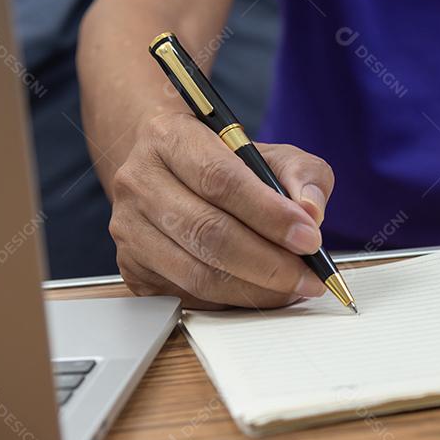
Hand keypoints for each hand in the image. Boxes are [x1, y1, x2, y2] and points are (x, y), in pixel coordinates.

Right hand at [108, 112, 334, 307]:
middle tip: (309, 275)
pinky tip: (262, 293)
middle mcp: (139, 181)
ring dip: (254, 289)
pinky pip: (187, 296)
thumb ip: (302, 174)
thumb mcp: (272, 154)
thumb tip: (310, 212)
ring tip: (293, 288)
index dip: (269, 214)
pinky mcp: (131, 268)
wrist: (173, 171)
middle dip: (269, 262)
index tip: (309, 238)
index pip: (220, 180)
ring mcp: (129, 228)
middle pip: (207, 232)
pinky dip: (233, 301)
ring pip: (196, 273)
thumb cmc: (227, 162)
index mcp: (170, 138)